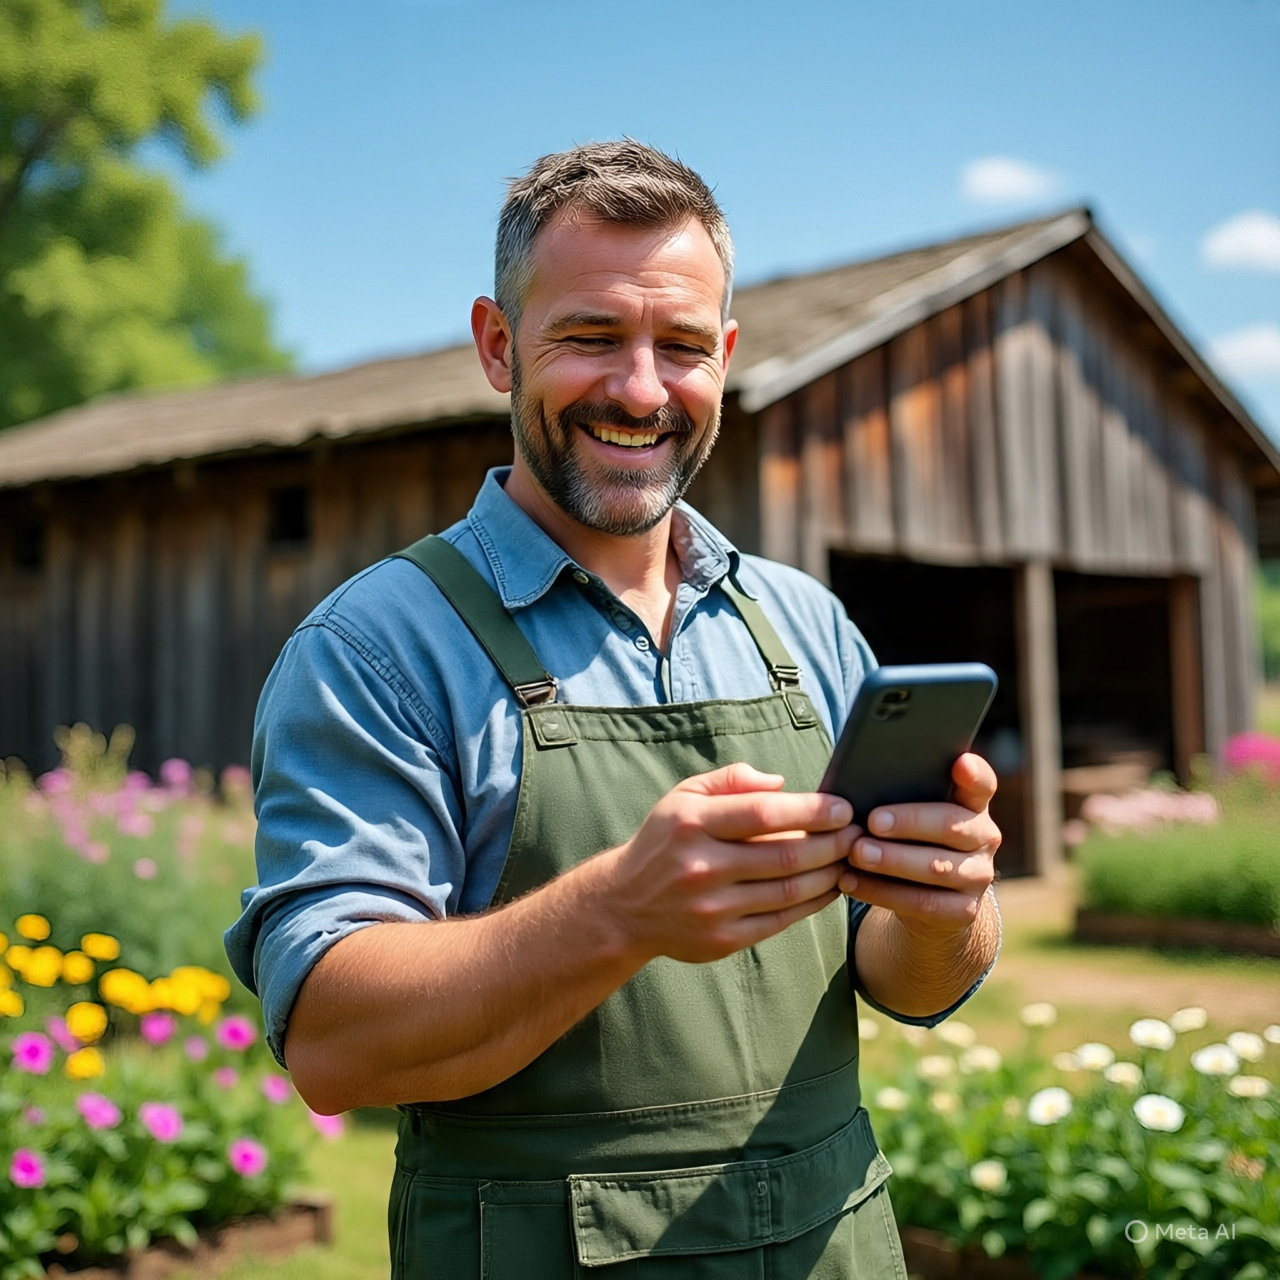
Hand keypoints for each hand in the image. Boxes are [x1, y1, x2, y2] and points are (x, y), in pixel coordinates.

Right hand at [601, 762, 857, 965]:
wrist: (623, 906)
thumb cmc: (664, 843)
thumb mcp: (682, 797)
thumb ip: (729, 780)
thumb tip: (781, 783)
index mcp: (691, 823)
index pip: (762, 813)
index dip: (809, 810)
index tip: (842, 807)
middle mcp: (700, 866)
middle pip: (784, 855)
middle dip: (832, 842)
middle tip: (858, 833)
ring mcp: (711, 907)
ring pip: (788, 890)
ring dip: (829, 873)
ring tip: (850, 857)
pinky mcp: (722, 939)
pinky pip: (781, 920)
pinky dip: (813, 904)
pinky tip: (829, 887)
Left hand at [837, 753, 999, 937]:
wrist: (929, 897)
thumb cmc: (909, 838)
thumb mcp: (911, 814)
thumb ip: (901, 796)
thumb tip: (858, 787)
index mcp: (972, 804)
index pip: (981, 783)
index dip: (974, 774)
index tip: (960, 763)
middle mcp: (984, 838)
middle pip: (951, 824)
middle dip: (909, 822)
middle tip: (872, 821)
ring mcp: (979, 875)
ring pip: (936, 867)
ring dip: (892, 860)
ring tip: (856, 852)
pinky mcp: (963, 911)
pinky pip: (921, 902)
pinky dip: (881, 892)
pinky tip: (851, 881)